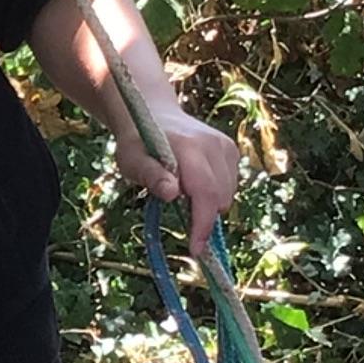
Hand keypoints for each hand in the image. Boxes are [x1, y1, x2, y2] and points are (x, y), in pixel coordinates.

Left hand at [116, 110, 241, 261]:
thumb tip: (172, 194)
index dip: (202, 224)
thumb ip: (150, 175)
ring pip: (228, 194)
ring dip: (209, 204)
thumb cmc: (138, 142)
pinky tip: (194, 182)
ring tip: (183, 191)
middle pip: (221, 198)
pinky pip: (230, 184)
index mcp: (189, 148)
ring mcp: (226, 146)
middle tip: (179, 211)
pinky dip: (215, 192)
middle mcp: (214, 145)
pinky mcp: (231, 149)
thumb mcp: (131, 160)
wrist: (154, 113)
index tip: (195, 249)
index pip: (206, 192)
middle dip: (203, 215)